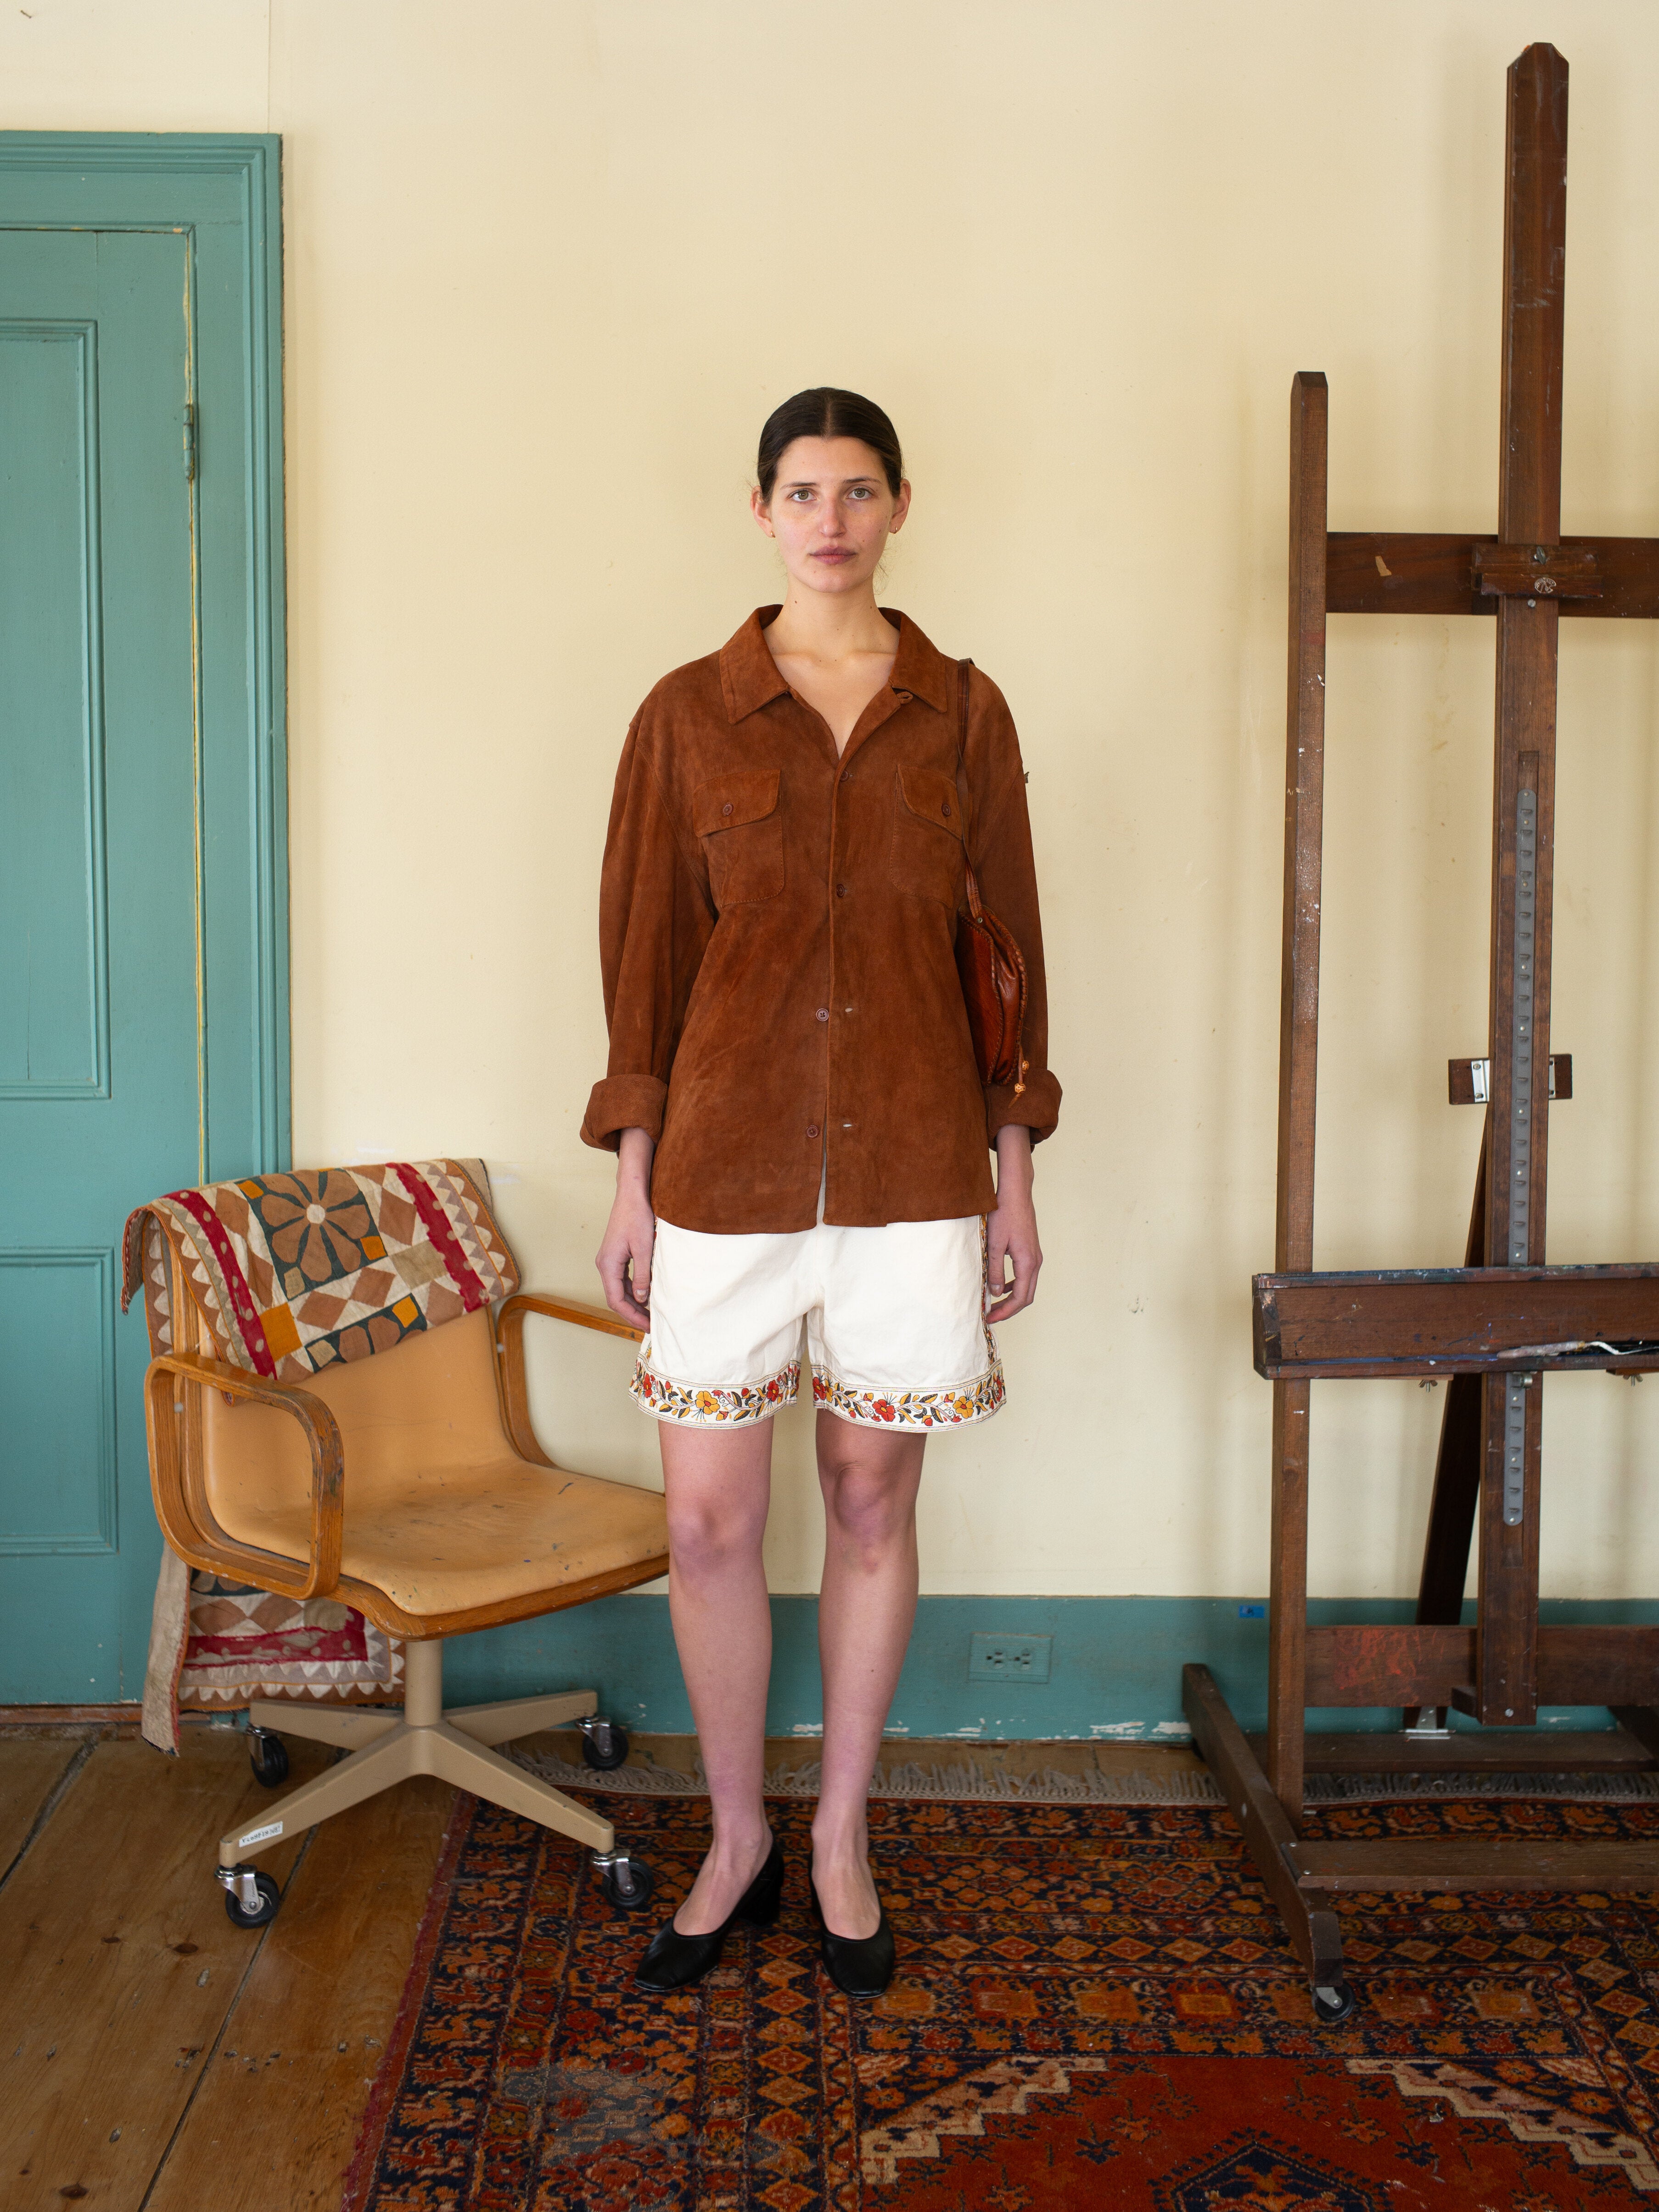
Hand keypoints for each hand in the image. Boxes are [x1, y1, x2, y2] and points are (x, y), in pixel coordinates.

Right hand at [596, 1128, 655, 1330]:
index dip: (631, 1316)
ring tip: (650, 1314)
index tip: (647, 1326)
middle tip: (651, 1324)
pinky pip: (622, 1279)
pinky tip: (646, 1296)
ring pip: (619, 1289)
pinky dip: (633, 1290)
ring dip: (633, 1303)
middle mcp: (604, 1265)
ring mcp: (609, 1260)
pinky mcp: (616, 1255)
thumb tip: (641, 1298)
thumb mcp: (644, 1248)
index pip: (616, 1300)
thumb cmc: (637, 1217)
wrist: (632, 1195)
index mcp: (608, 1265)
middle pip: (616, 1297)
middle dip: (633, 1313)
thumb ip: (642, 1275)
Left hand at [986, 1126, 1041, 1320]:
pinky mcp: (1031, 1251)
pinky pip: (1025, 1276)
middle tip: (991, 1316)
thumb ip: (993, 1270)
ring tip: (994, 1305)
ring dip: (1012, 1298)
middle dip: (1009, 1309)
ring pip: (1027, 1286)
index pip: (1019, 1298)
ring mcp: (1035, 1256)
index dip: (1005, 1311)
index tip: (989, 1317)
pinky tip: (1000, 1285)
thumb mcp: (993, 1245)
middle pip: (1026, 1296)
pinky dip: (1014, 1285)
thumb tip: (994, 1292)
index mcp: (1027, 1263)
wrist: (1015, 1194)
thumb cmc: (1004, 1215)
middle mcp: (1035, 1262)